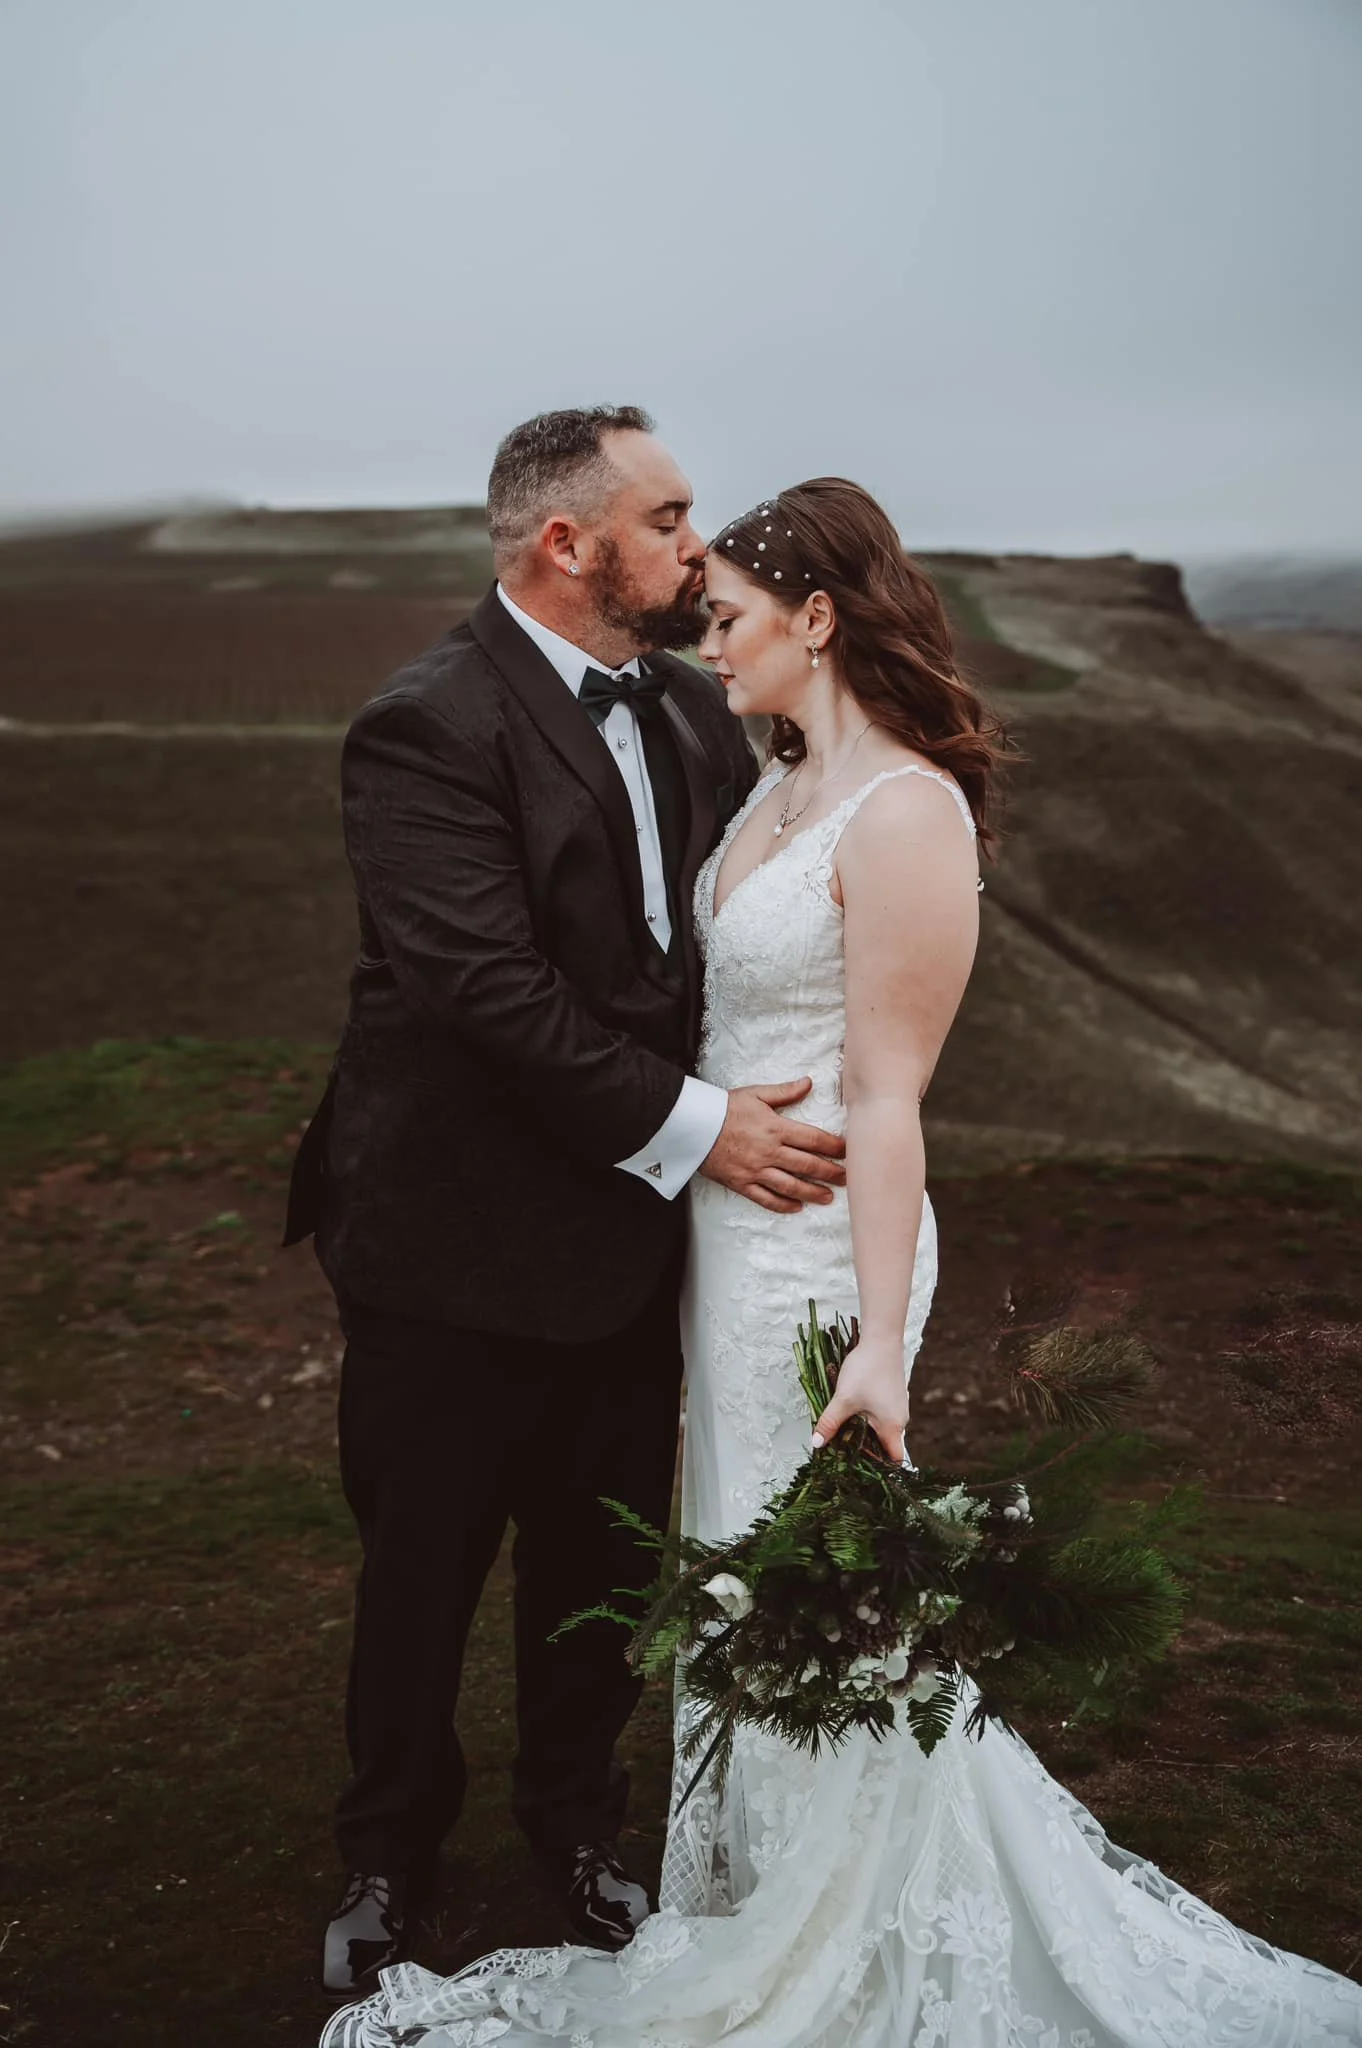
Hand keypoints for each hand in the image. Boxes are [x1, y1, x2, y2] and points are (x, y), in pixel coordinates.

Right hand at [698, 1077, 846, 1214]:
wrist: (693, 1126)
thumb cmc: (725, 1108)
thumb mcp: (756, 1094)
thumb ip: (785, 1092)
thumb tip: (809, 1083)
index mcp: (776, 1128)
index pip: (813, 1139)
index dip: (834, 1147)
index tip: (848, 1152)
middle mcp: (769, 1152)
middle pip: (808, 1165)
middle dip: (830, 1173)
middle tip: (846, 1178)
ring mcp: (756, 1170)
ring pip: (791, 1186)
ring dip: (812, 1192)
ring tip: (828, 1197)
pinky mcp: (742, 1183)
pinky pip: (765, 1198)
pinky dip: (782, 1205)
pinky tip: (796, 1207)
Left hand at [811, 1334, 909, 1462]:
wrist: (881, 1339)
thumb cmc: (866, 1370)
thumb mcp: (843, 1399)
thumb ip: (830, 1423)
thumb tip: (817, 1443)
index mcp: (893, 1427)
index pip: (894, 1459)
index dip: (880, 1468)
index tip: (860, 1468)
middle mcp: (900, 1419)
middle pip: (885, 1444)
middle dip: (866, 1449)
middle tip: (844, 1450)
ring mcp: (897, 1405)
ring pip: (881, 1427)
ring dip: (865, 1430)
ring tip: (844, 1429)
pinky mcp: (893, 1394)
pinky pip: (881, 1414)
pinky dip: (868, 1417)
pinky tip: (852, 1409)